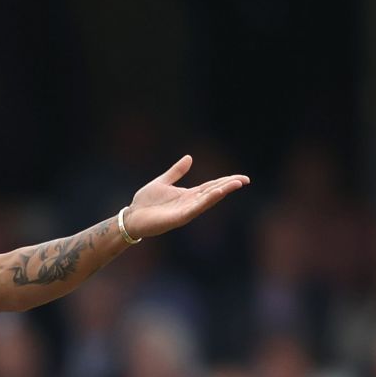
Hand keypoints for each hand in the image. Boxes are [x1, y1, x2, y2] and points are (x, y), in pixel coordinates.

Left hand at [121, 155, 249, 240]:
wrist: (131, 217)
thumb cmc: (145, 202)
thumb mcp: (162, 182)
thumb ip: (176, 172)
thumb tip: (189, 158)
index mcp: (188, 195)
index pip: (211, 187)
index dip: (225, 181)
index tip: (241, 177)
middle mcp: (190, 203)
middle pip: (213, 193)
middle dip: (228, 186)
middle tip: (245, 179)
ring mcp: (185, 211)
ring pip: (207, 200)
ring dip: (222, 192)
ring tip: (236, 184)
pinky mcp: (178, 218)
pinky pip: (195, 209)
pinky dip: (207, 201)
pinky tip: (216, 194)